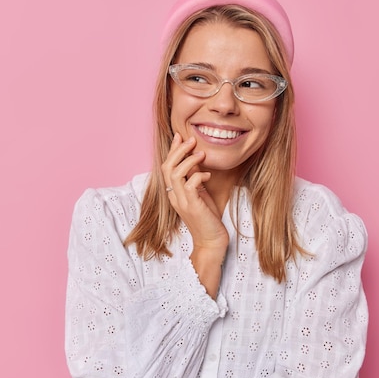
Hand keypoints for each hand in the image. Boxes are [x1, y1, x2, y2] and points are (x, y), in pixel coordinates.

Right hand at [161, 133, 228, 264]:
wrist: (211, 242)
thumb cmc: (208, 218)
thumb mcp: (199, 194)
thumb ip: (194, 179)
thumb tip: (196, 161)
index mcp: (174, 192)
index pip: (167, 167)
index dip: (173, 150)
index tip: (180, 136)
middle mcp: (174, 196)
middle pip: (167, 167)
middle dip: (178, 150)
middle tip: (190, 140)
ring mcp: (181, 202)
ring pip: (175, 173)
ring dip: (188, 160)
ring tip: (201, 154)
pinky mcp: (192, 206)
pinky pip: (190, 185)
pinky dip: (198, 175)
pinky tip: (207, 175)